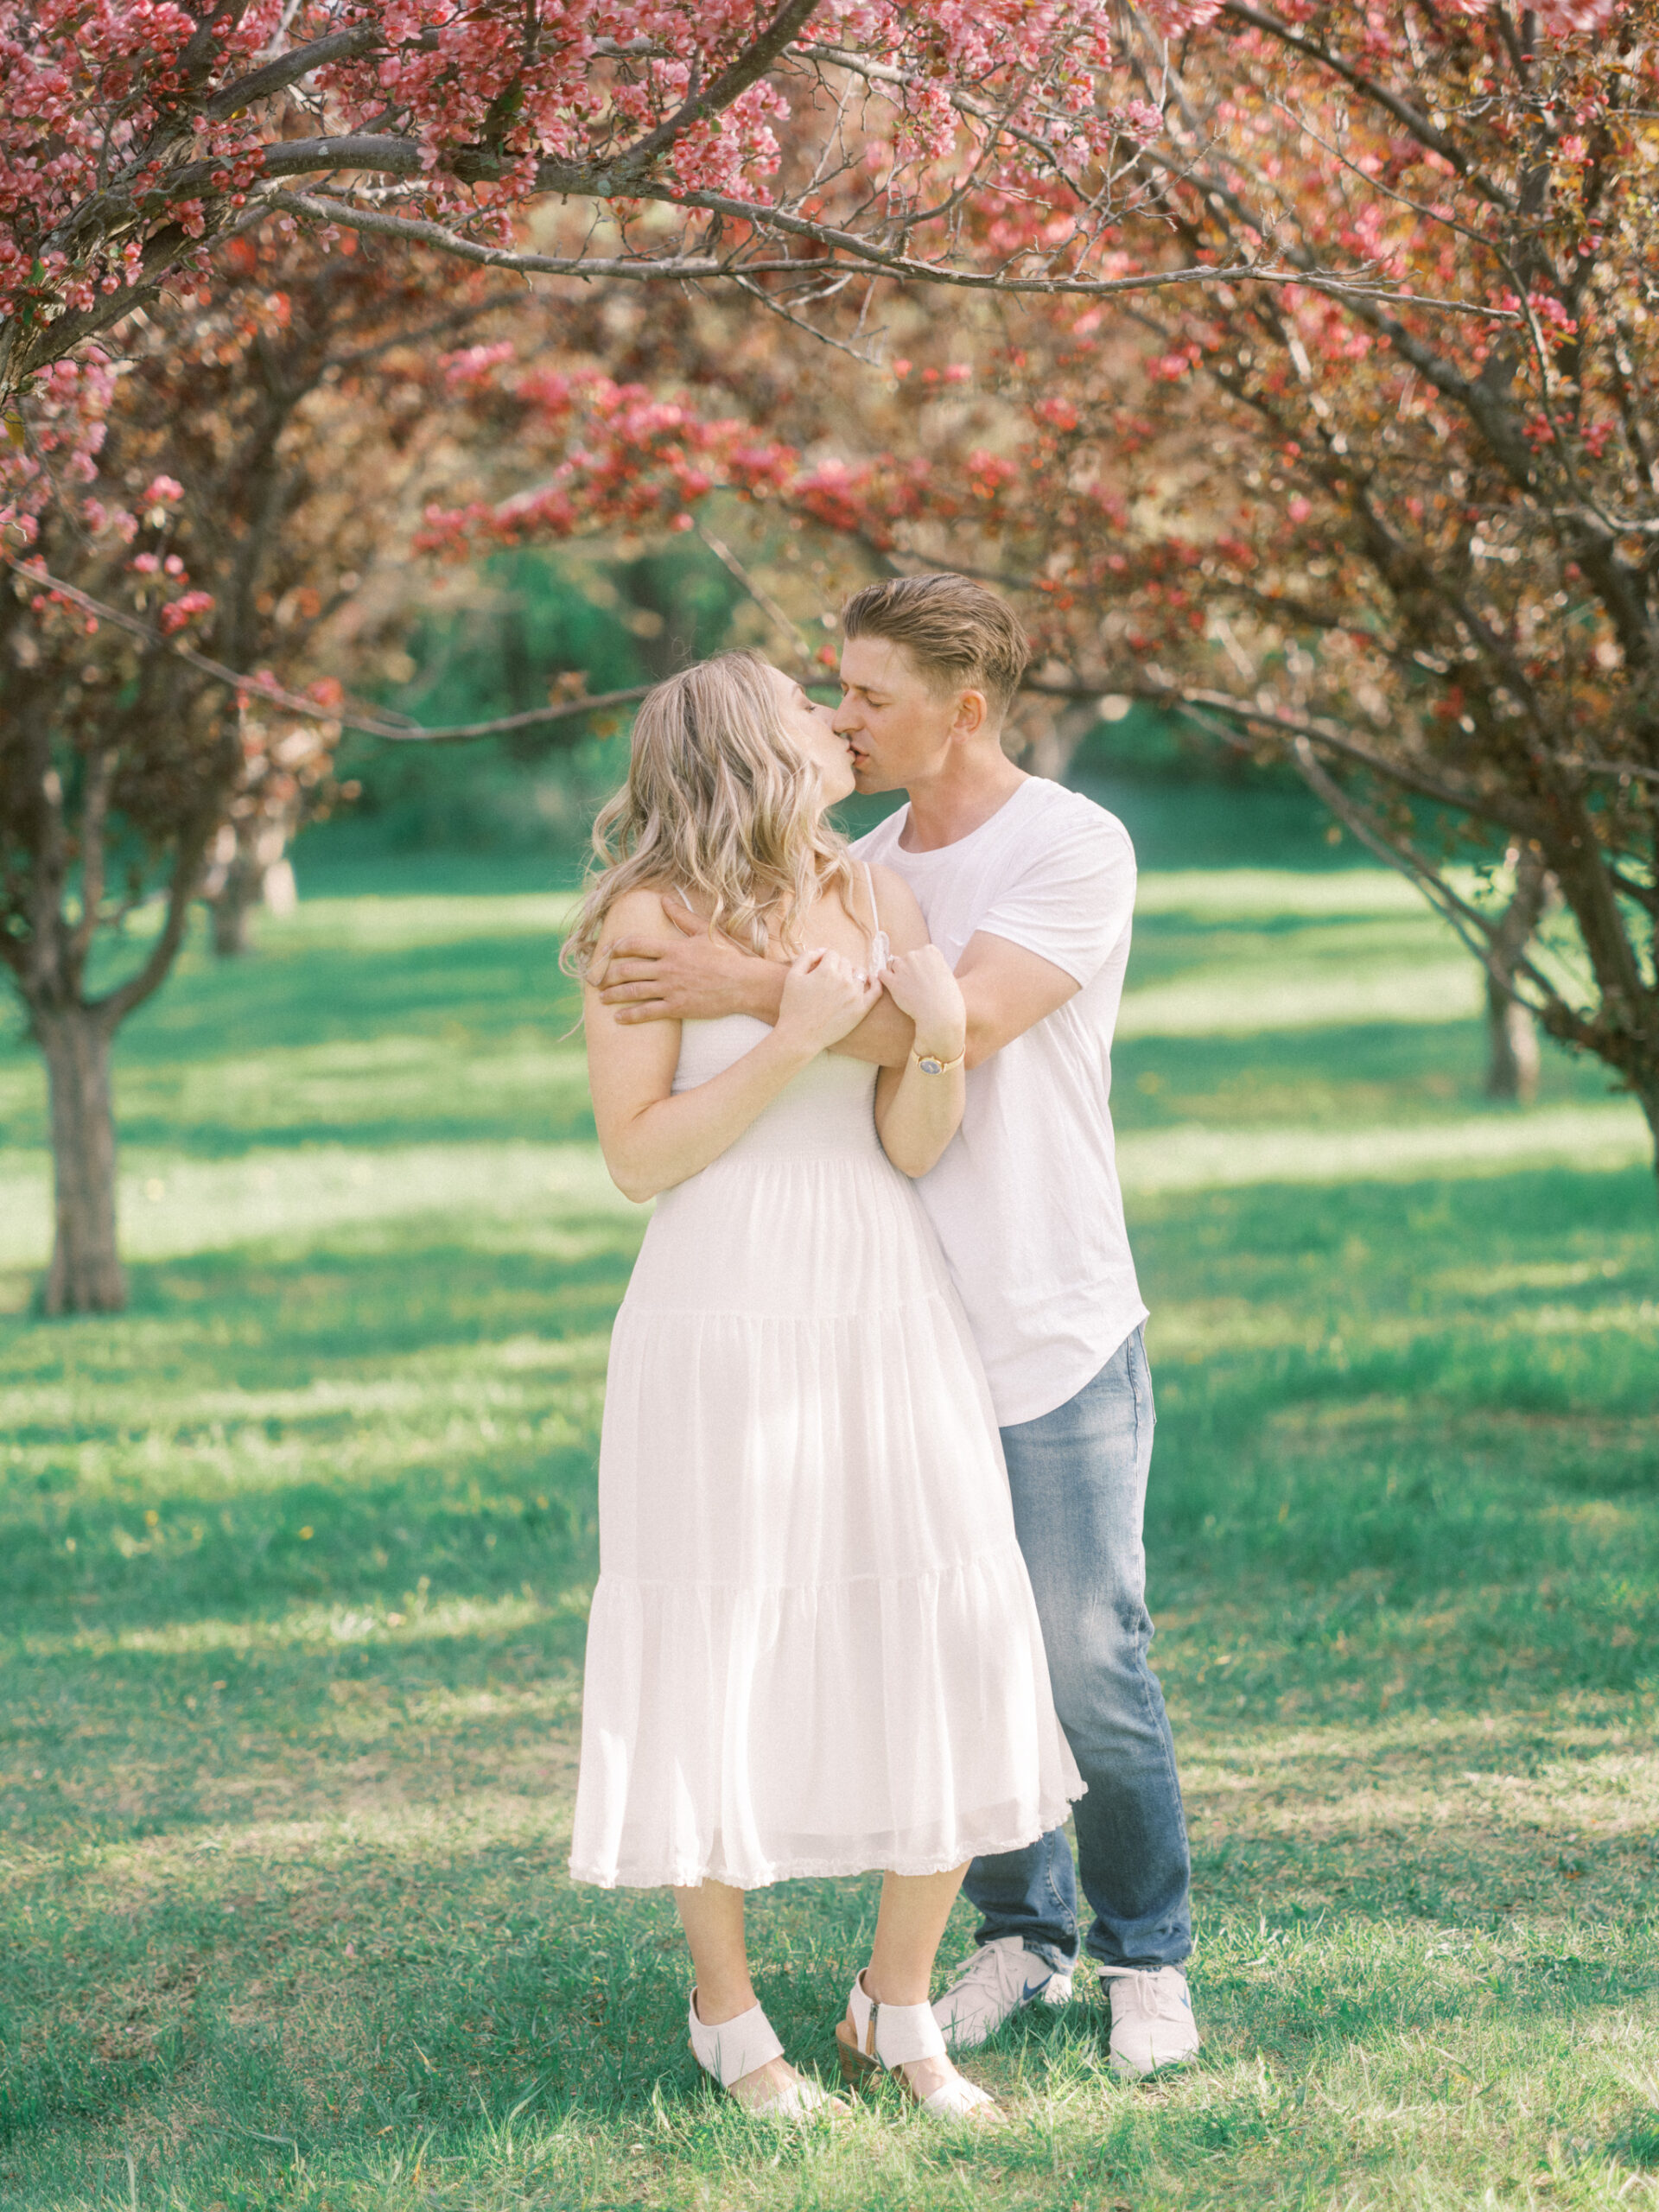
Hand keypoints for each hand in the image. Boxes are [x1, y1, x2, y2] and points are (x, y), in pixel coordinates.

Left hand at [595, 896, 757, 1022]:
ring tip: (602, 998)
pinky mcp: (678, 1007)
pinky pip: (648, 1012)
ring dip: (614, 994)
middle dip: (609, 974)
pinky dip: (631, 1015)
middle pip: (628, 969)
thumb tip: (664, 899)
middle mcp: (667, 968)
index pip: (636, 944)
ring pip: (634, 991)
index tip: (607, 951)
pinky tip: (619, 1017)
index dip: (617, 947)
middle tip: (597, 979)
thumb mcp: (705, 931)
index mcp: (673, 948)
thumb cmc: (728, 956)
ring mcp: (671, 988)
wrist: (744, 984)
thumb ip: (681, 916)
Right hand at [775, 947, 881, 1055]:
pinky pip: (876, 990)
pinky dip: (875, 982)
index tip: (819, 970)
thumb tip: (822, 951)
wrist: (800, 1036)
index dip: (824, 960)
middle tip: (827, 981)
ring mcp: (855, 995)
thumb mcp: (793, 976)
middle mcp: (843, 980)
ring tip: (841, 985)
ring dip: (851, 975)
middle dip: (836, 968)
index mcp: (826, 971)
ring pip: (859, 974)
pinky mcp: (861, 1009)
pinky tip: (870, 980)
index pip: (832, 954)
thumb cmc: (793, 1006)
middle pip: (845, 963)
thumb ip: (807, 957)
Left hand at [881, 946, 965, 1062]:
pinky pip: (882, 974)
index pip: (920, 953)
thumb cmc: (947, 998)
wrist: (940, 1014)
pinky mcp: (892, 981)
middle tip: (916, 986)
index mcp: (930, 951)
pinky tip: (894, 989)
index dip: (922, 966)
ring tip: (907, 990)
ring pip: (893, 966)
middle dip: (908, 970)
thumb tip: (922, 966)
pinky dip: (885, 981)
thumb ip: (933, 965)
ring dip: (897, 975)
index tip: (926, 978)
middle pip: (905, 958)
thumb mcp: (946, 974)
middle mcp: (915, 955)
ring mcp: (902, 967)